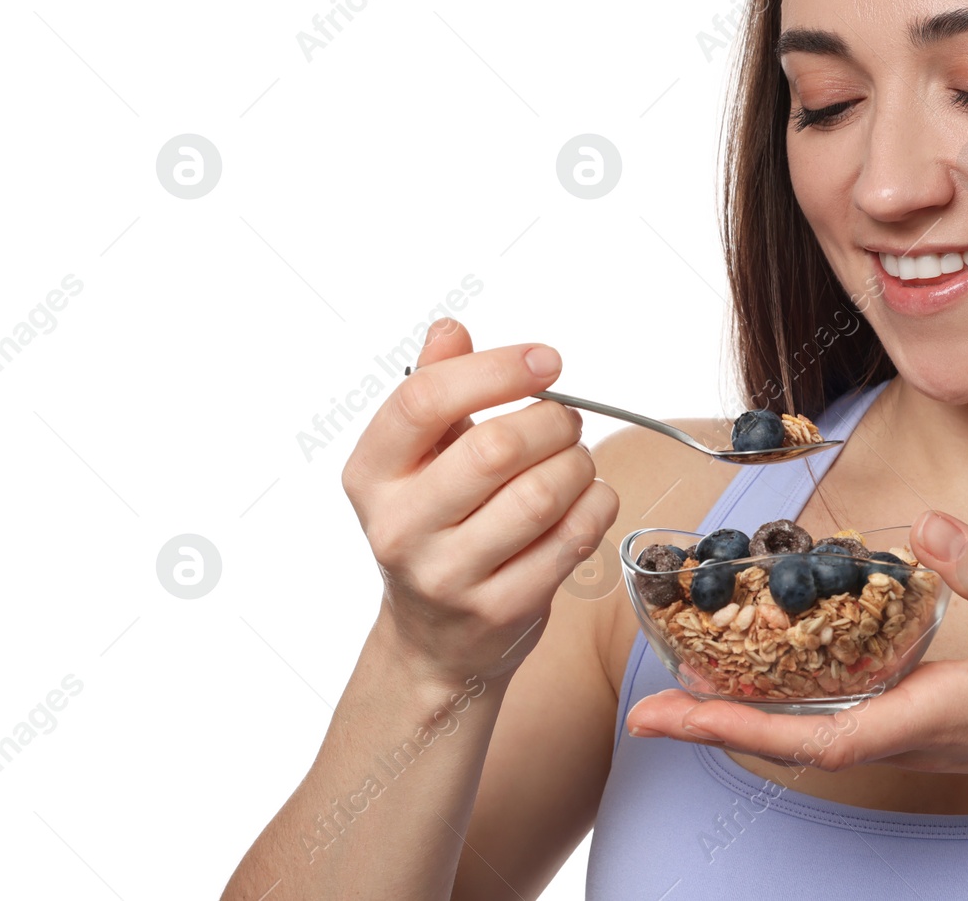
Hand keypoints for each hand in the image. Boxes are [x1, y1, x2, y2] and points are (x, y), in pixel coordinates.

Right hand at [340, 318, 618, 686]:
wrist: (433, 639)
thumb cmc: (436, 526)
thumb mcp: (419, 458)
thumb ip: (436, 387)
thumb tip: (450, 328)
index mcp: (371, 475)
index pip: (424, 401)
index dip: (495, 369)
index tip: (547, 359)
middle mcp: (399, 527)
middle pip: (494, 448)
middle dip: (552, 421)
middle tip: (567, 420)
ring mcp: (448, 574)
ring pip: (542, 493)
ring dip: (578, 463)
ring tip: (574, 460)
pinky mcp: (501, 607)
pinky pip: (573, 537)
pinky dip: (596, 504)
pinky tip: (586, 499)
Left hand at [625, 510, 967, 800]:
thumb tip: (934, 527)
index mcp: (931, 712)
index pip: (818, 732)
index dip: (740, 723)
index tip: (675, 712)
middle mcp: (907, 733)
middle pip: (793, 742)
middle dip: (717, 726)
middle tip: (646, 709)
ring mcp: (909, 734)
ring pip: (807, 735)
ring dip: (742, 716)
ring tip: (681, 690)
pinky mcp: (916, 724)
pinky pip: (832, 722)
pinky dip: (783, 706)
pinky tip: (759, 681)